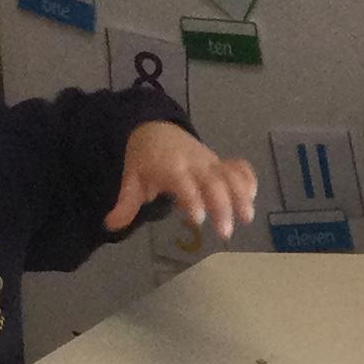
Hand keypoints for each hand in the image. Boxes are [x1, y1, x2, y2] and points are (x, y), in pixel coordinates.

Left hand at [106, 122, 259, 239]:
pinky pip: (237, 166)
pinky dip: (247, 178)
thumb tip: (110, 225)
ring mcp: (209, 161)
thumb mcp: (130, 179)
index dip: (192, 199)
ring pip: (230, 174)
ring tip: (247, 218)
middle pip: (214, 180)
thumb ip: (126, 203)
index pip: (184, 182)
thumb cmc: (143, 160)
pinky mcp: (219, 162)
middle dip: (223, 205)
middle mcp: (194, 163)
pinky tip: (252, 196)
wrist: (154, 130)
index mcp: (171, 167)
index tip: (198, 220)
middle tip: (225, 233)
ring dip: (242, 194)